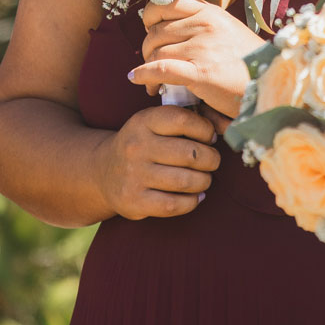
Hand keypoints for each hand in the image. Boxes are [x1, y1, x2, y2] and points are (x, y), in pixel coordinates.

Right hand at [93, 103, 221, 219]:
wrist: (102, 172)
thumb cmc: (140, 145)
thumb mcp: (151, 123)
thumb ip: (180, 121)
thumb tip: (222, 128)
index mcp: (142, 122)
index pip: (182, 119)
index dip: (205, 129)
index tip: (210, 137)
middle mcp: (136, 147)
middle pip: (190, 153)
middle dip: (211, 159)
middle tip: (212, 161)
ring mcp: (134, 175)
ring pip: (186, 180)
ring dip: (204, 181)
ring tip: (204, 179)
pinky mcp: (134, 201)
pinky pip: (175, 204)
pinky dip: (192, 201)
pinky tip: (195, 196)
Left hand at [131, 0, 264, 115]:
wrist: (269, 87)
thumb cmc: (249, 63)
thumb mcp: (229, 31)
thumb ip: (203, 24)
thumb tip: (170, 27)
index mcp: (211, 12)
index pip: (166, 1)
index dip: (150, 16)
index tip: (151, 29)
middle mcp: (205, 25)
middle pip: (156, 31)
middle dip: (148, 48)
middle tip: (152, 62)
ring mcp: (203, 48)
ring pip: (156, 52)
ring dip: (147, 67)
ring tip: (153, 82)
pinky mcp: (200, 73)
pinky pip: (160, 69)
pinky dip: (145, 75)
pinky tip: (140, 81)